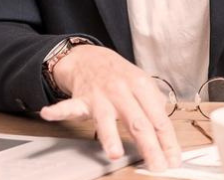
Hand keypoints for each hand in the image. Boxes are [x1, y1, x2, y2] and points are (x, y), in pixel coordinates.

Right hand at [38, 45, 180, 171]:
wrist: (91, 57)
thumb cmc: (119, 75)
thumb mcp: (143, 84)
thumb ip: (155, 105)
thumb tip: (167, 132)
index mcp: (142, 87)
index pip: (158, 118)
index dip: (168, 141)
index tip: (173, 159)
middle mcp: (122, 91)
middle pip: (138, 123)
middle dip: (150, 146)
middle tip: (157, 165)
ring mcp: (100, 95)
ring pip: (106, 119)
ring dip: (110, 137)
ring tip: (115, 153)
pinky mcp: (81, 99)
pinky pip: (69, 106)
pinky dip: (58, 111)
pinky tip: (49, 114)